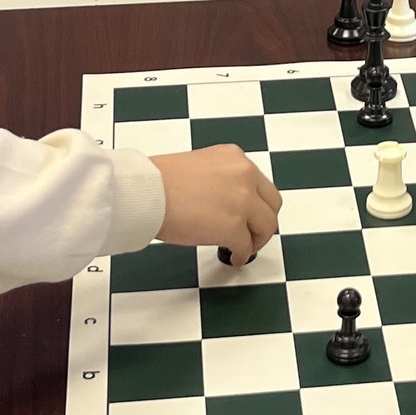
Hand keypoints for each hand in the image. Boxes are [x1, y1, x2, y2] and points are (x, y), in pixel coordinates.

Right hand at [153, 145, 281, 264]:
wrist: (144, 192)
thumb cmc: (157, 181)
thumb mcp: (199, 166)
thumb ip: (219, 179)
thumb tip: (224, 202)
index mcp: (234, 157)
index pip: (260, 184)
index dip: (258, 205)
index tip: (252, 215)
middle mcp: (243, 175)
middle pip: (271, 205)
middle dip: (263, 223)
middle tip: (253, 234)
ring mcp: (242, 201)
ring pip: (265, 226)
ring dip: (256, 240)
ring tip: (244, 249)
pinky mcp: (234, 227)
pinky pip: (246, 246)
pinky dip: (241, 255)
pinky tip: (233, 257)